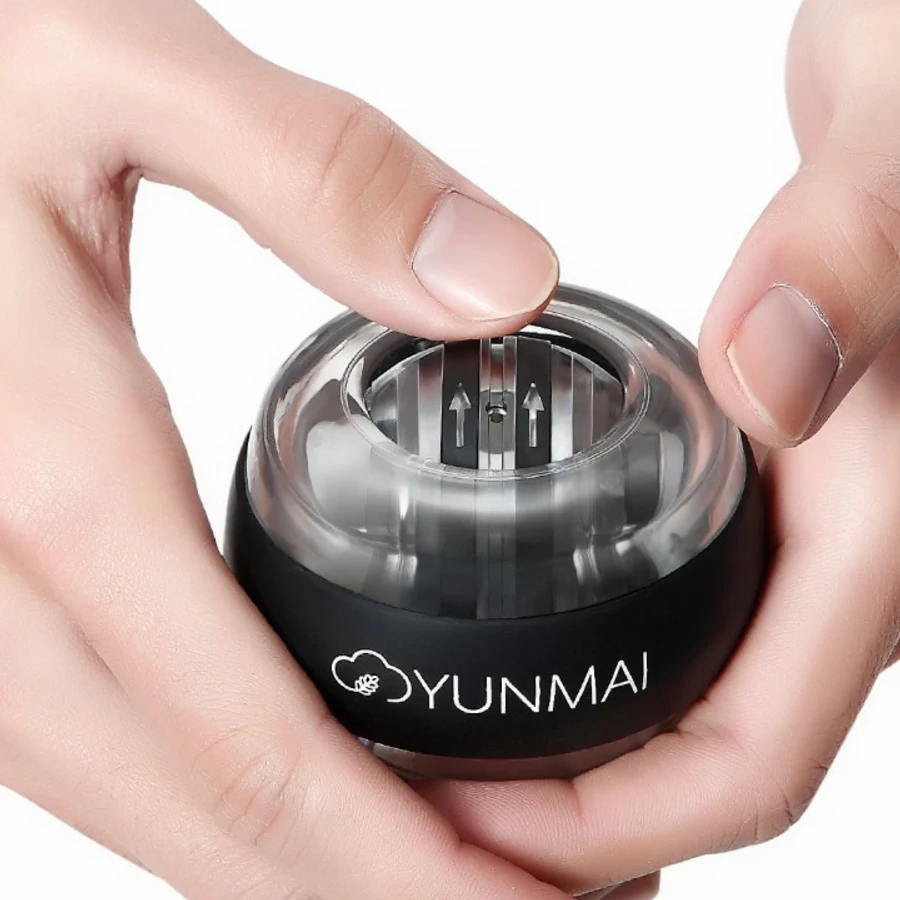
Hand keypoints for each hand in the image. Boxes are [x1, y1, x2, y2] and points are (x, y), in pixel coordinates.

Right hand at [0, 1, 567, 897]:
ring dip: (292, 871)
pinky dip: (215, 800)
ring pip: (142, 802)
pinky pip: (101, 738)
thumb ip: (319, 174)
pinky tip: (297, 801)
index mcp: (47, 464)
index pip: (250, 738)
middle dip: (367, 895)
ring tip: (434, 887)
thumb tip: (497, 277)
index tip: (524, 893)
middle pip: (200, 815)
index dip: (398, 855)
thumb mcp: (123, 79)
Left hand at [420, 0, 899, 893]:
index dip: (618, 822)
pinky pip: (678, 623)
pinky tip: (524, 648)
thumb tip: (774, 374)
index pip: (753, 760)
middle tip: (441, 814)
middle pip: (708, 764)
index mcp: (875, 531)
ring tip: (461, 767)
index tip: (483, 828)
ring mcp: (792, 534)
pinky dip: (600, 667)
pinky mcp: (752, 496)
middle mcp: (834, 556)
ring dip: (588, 760)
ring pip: (692, 707)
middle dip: (581, 820)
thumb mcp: (891, 174)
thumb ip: (843, 265)